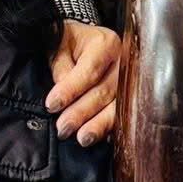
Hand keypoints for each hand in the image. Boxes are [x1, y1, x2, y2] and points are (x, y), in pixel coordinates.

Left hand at [46, 21, 121, 145]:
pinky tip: (100, 139)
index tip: (52, 105)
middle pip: (104, 92)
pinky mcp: (129, 97)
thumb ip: (61, 66)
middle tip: (63, 128)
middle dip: (81, 112)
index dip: (71, 89)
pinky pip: (123, 116)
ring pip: (116, 107)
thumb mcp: (60, 45)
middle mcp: (123, 62)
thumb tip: (62, 89)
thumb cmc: (69, 43)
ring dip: (98, 125)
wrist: (85, 42)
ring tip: (83, 139)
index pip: (89, 70)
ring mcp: (130, 81)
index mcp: (106, 43)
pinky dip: (110, 128)